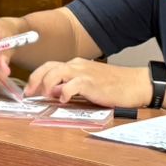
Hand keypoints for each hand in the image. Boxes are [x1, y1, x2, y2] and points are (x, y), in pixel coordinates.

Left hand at [25, 59, 151, 108]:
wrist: (136, 84)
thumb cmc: (115, 86)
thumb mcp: (89, 85)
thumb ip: (71, 87)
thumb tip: (56, 93)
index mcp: (76, 65)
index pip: (50, 66)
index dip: (36, 76)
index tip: (29, 89)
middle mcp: (77, 66)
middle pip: (48, 66)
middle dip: (34, 79)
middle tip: (29, 93)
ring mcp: (84, 73)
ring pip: (56, 72)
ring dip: (46, 84)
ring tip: (46, 96)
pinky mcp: (91, 83)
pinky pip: (71, 85)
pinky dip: (63, 93)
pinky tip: (64, 101)